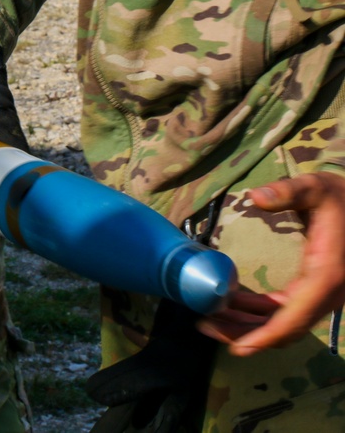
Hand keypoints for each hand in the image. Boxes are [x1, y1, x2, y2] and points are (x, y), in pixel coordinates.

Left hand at [197, 172, 344, 355]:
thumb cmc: (339, 197)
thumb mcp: (315, 188)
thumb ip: (288, 191)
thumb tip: (256, 196)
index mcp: (327, 276)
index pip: (295, 318)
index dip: (266, 336)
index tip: (238, 347)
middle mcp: (328, 294)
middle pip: (285, 328)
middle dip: (246, 334)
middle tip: (205, 326)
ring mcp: (322, 295)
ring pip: (283, 323)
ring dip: (247, 326)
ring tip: (209, 320)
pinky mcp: (314, 291)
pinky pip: (284, 310)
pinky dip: (257, 312)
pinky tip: (230, 304)